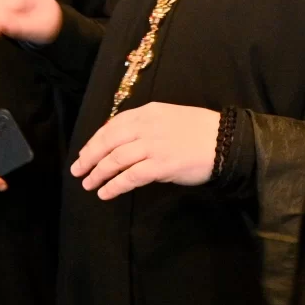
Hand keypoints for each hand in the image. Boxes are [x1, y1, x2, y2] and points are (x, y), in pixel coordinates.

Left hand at [71, 102, 220, 200]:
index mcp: (148, 112)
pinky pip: (130, 177)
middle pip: (108, 142)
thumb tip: (123, 142)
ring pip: (115, 160)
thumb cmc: (201, 131)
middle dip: (89, 158)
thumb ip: (146, 126)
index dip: (95, 141)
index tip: (84, 153)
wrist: (226, 141)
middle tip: (78, 171)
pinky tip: (105, 193)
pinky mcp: (161, 165)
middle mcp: (147, 126)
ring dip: (98, 173)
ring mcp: (153, 146)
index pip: (112, 126)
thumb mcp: (170, 118)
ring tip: (88, 184)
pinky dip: (114, 186)